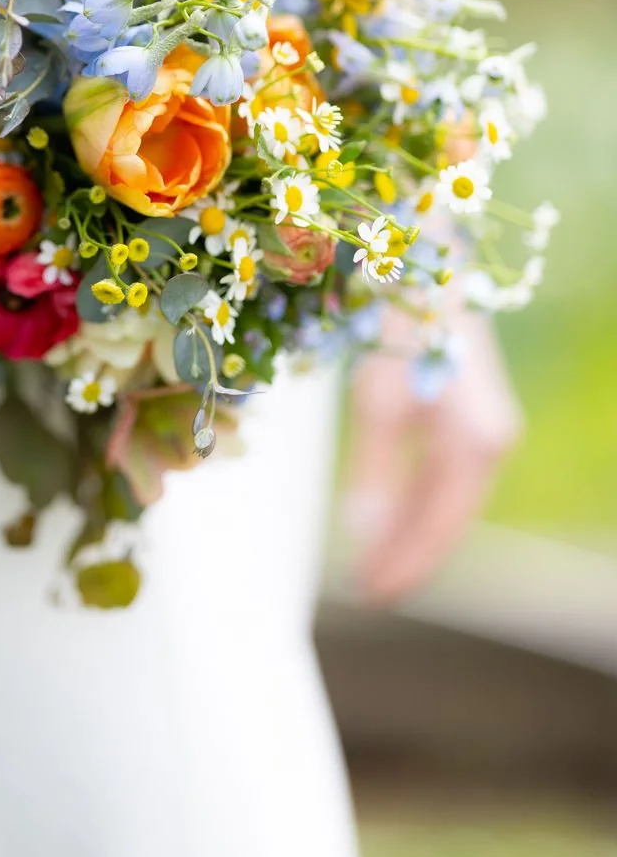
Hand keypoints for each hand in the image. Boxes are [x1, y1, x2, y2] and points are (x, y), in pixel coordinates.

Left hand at [344, 308, 522, 602]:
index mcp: (476, 443)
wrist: (425, 262)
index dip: (406, 562)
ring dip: (409, 532)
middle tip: (366, 592)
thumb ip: (376, 471)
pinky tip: (389, 521)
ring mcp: (484, 428)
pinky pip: (444, 475)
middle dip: (406, 555)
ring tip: (371, 567)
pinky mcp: (468, 415)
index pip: (439, 524)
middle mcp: (490, 441)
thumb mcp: (378, 402)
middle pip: (445, 517)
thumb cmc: (401, 326)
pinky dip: (416, 500)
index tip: (372, 595)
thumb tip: (366, 537)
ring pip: (445, 499)